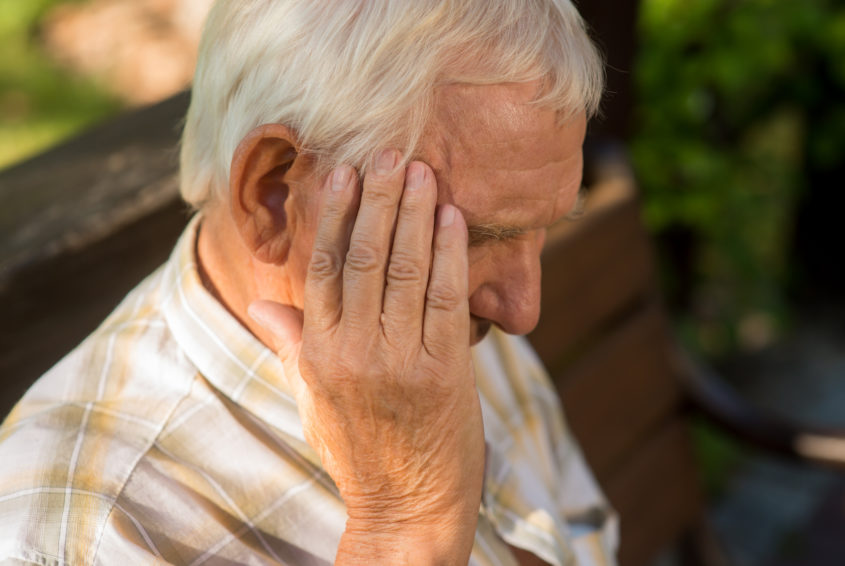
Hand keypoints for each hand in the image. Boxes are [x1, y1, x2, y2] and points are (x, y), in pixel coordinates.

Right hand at [249, 150, 484, 564]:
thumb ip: (291, 343)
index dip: (337, 214)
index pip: (324, 267)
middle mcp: (354, 350)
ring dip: (415, 213)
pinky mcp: (444, 371)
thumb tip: (260, 303)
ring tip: (421, 170)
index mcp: (318, 351)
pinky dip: (449, 253)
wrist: (407, 507)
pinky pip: (446, 298)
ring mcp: (400, 360)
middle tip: (389, 151)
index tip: (345, 172)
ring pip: (405, 269)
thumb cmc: (357, 447)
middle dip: (378, 199)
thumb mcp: (313, 397)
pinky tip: (451, 217)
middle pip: (366, 256)